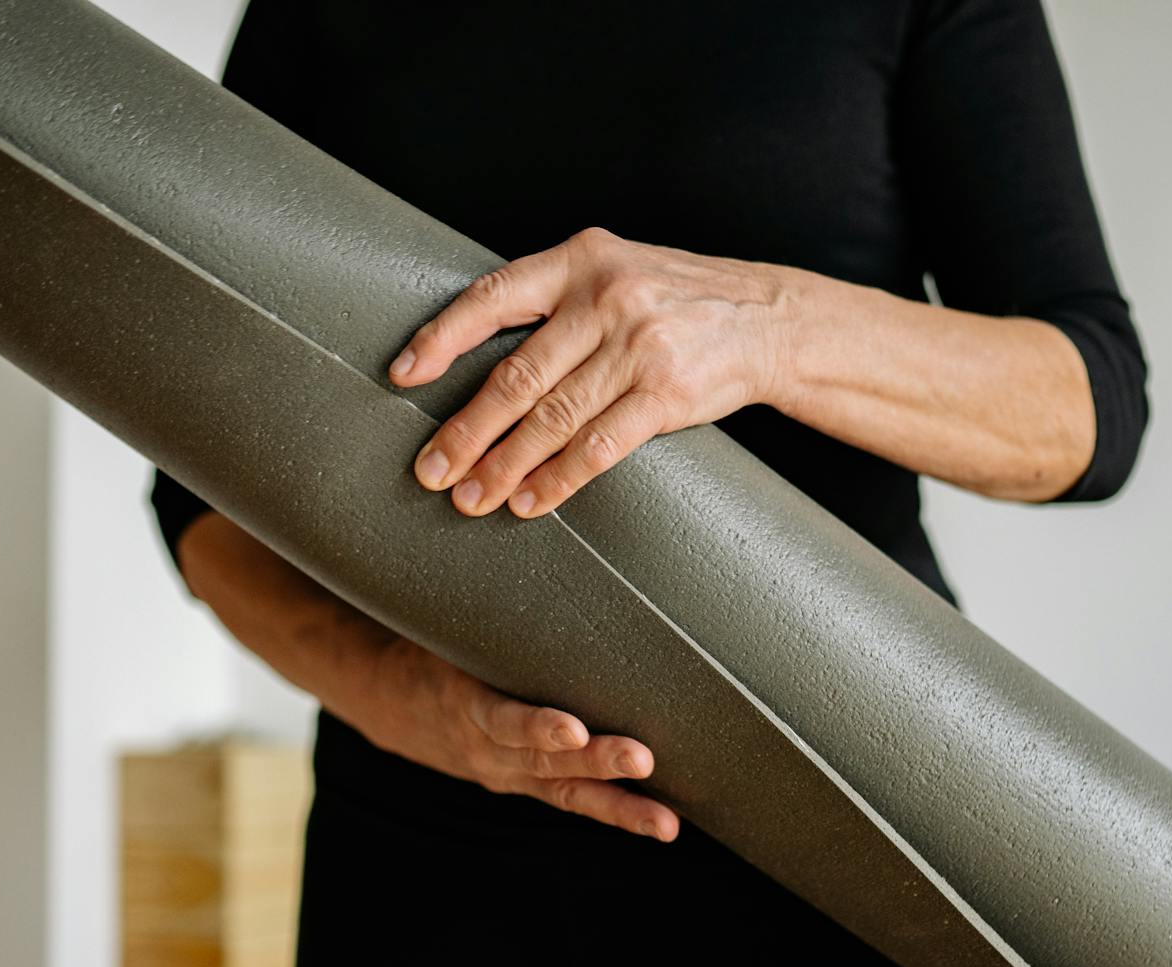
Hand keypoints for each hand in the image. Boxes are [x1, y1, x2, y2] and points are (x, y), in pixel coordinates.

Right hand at [354, 634, 681, 840]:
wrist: (387, 701)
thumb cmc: (430, 650)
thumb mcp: (445, 629)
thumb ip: (487, 615)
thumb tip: (529, 548)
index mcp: (464, 705)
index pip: (502, 720)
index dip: (535, 726)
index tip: (573, 728)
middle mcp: (489, 749)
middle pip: (546, 760)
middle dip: (596, 761)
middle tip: (640, 759)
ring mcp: (509, 773)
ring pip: (567, 792)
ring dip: (619, 807)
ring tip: (664, 823)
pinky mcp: (527, 783)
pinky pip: (572, 800)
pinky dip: (616, 812)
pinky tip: (661, 823)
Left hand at [391, 226, 792, 516]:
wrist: (768, 319)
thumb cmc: (678, 300)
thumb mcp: (616, 272)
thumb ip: (557, 299)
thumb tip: (476, 355)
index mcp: (580, 261)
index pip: (493, 297)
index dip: (442, 337)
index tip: (403, 376)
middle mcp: (605, 298)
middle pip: (517, 373)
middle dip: (467, 430)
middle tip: (431, 470)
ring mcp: (639, 346)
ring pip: (552, 417)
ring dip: (504, 465)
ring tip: (472, 498)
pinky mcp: (667, 393)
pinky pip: (599, 445)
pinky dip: (559, 479)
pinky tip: (531, 501)